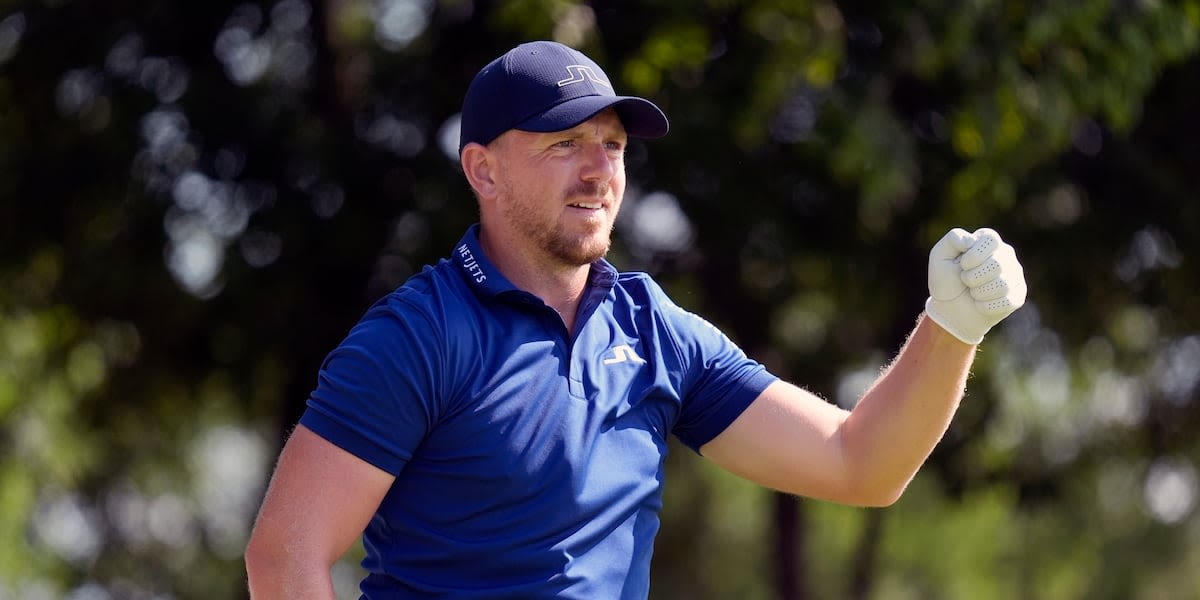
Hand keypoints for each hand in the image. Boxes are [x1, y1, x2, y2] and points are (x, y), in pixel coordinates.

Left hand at [924, 227, 1026, 344]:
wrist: (949, 308)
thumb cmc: (946, 279)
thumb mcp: (940, 256)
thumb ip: (953, 239)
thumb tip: (971, 240)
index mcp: (989, 241)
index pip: (991, 240)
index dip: (974, 255)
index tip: (963, 265)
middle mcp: (1006, 254)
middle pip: (997, 264)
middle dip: (973, 278)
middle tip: (965, 281)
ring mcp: (1015, 275)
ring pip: (1003, 285)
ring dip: (979, 293)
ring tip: (973, 292)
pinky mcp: (1018, 296)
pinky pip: (1007, 301)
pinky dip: (986, 306)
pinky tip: (980, 304)